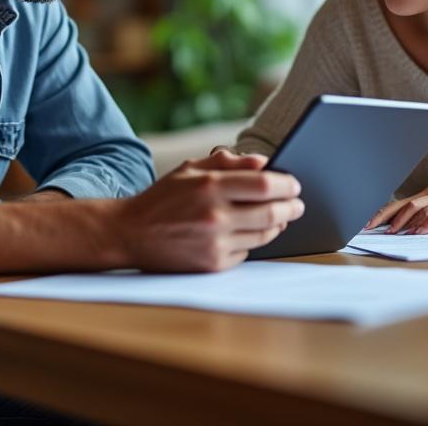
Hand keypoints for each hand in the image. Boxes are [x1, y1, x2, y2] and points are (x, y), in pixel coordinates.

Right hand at [111, 149, 303, 271]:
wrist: (129, 233)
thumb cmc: (163, 198)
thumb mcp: (190, 170)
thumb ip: (228, 163)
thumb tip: (264, 163)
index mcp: (210, 186)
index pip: (265, 185)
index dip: (287, 185)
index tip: (295, 184)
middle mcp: (214, 216)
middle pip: (272, 212)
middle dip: (292, 207)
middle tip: (298, 204)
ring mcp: (214, 243)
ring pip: (265, 234)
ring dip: (279, 225)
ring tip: (282, 217)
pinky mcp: (212, 264)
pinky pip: (247, 251)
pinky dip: (254, 241)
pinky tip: (252, 232)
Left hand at [366, 184, 427, 234]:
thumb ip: (426, 218)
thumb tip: (403, 231)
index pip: (400, 203)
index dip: (382, 213)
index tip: (367, 224)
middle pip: (405, 204)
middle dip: (388, 218)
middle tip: (374, 230)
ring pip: (420, 209)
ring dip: (404, 223)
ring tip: (393, 234)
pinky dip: (426, 224)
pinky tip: (418, 233)